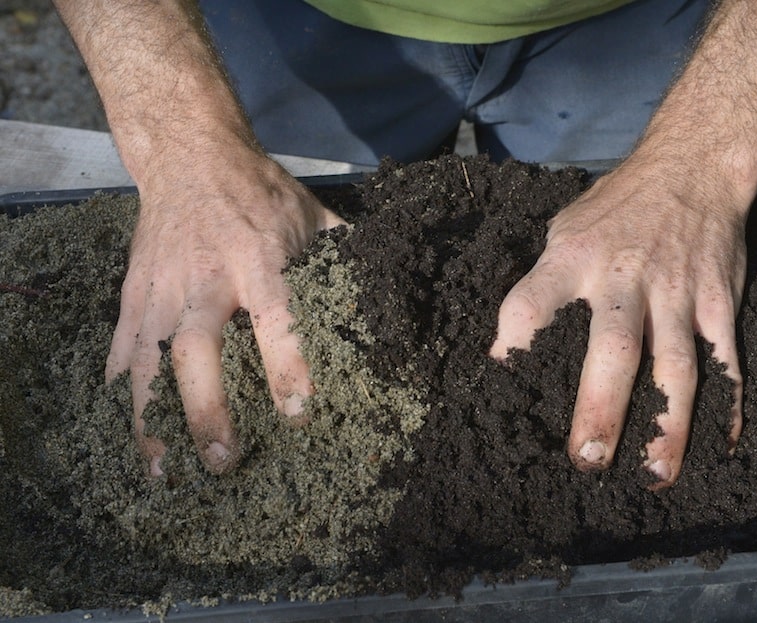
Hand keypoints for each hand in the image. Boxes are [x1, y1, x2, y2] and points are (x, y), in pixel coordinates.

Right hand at [105, 152, 343, 475]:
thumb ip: (345, 258)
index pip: (277, 318)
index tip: (300, 414)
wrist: (189, 158)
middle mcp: (205, 276)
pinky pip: (122, 350)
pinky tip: (131, 436)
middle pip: (197, 346)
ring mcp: (160, 287)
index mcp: (260, 257)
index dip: (288, 366)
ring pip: (148, 358)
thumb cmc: (261, 193)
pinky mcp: (133, 294)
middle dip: (207, 406)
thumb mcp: (311, 216)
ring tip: (166, 471)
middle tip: (225, 459)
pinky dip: (124, 396)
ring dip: (153, 418)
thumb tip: (392, 299)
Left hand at [491, 156, 745, 487]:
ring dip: (667, 426)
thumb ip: (542, 284)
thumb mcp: (562, 230)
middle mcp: (624, 280)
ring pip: (675, 368)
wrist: (691, 169)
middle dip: (600, 411)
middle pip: (613, 351)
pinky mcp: (717, 302)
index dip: (512, 350)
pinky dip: (725, 403)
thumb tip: (512, 348)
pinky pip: (724, 358)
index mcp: (571, 260)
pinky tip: (720, 443)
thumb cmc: (614, 208)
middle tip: (586, 462)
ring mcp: (677, 294)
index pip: (529, 307)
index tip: (503, 392)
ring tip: (654, 476)